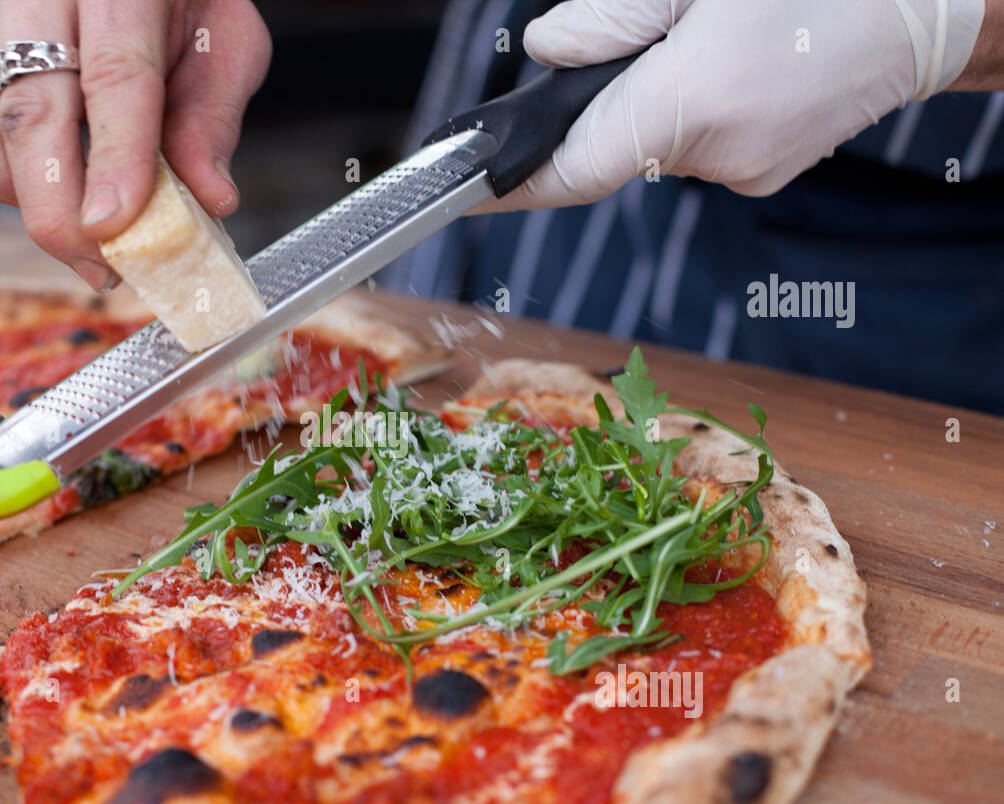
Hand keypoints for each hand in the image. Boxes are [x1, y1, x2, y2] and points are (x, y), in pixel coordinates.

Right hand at [0, 0, 270, 289]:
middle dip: (59, 210)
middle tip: (100, 266)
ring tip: (80, 231)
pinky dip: (1, 180)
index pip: (113, 75)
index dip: (113, 160)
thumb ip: (214, 115)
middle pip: (30, 111)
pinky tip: (50, 188)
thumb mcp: (224, 36)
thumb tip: (211, 198)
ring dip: (23, 203)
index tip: (115, 228)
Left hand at [485, 0, 984, 211]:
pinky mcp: (765, 174)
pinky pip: (701, 147)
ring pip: (659, 144)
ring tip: (714, 42)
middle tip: (657, 38)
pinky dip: (696, 111)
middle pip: (615, 147)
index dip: (516, 183)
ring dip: (658, 100)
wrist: (931, 6)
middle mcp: (719, 155)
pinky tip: (739, 66)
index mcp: (694, 101)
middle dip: (609, 100)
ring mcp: (747, 173)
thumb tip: (547, 49)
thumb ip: (614, 17)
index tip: (470, 189)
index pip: (574, 168)